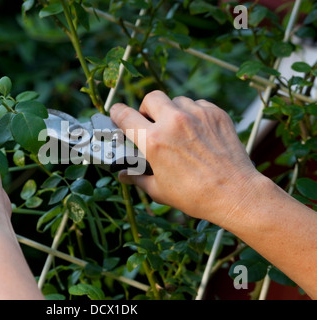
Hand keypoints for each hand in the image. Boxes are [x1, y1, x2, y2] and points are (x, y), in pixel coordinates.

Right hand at [110, 90, 262, 224]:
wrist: (235, 194)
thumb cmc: (195, 196)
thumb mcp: (159, 190)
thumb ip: (137, 178)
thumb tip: (123, 175)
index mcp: (153, 141)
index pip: (125, 115)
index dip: (117, 113)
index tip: (117, 115)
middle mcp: (173, 122)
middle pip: (151, 98)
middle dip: (147, 109)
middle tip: (151, 123)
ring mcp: (197, 115)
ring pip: (176, 100)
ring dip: (172, 112)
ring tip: (177, 130)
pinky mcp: (216, 114)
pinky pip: (198, 104)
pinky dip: (193, 114)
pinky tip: (196, 132)